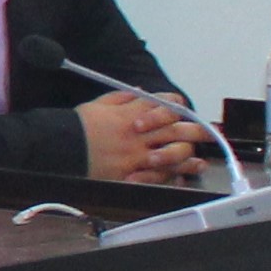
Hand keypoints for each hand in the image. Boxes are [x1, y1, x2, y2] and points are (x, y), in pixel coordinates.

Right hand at [78, 86, 213, 185]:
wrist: (59, 148)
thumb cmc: (77, 126)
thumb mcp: (99, 103)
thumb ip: (124, 97)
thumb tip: (143, 92)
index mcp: (132, 113)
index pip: (165, 105)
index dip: (178, 107)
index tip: (185, 110)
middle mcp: (139, 133)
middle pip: (177, 129)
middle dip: (198, 130)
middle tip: (211, 133)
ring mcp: (137, 154)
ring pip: (173, 153)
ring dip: (189, 157)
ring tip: (199, 161)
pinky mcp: (130, 173)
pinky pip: (158, 176)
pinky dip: (171, 177)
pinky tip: (180, 177)